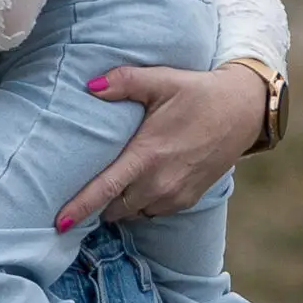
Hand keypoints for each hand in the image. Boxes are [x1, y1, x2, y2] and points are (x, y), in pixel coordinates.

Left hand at [56, 63, 268, 226]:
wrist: (244, 111)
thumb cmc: (199, 93)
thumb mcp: (162, 80)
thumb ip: (124, 81)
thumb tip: (91, 86)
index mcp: (147, 156)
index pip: (104, 189)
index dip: (79, 208)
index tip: (59, 222)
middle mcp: (159, 183)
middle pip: (113, 208)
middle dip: (97, 203)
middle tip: (86, 185)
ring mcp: (175, 196)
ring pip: (132, 213)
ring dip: (119, 204)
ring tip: (113, 182)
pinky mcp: (187, 200)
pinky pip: (152, 212)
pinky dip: (140, 204)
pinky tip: (140, 182)